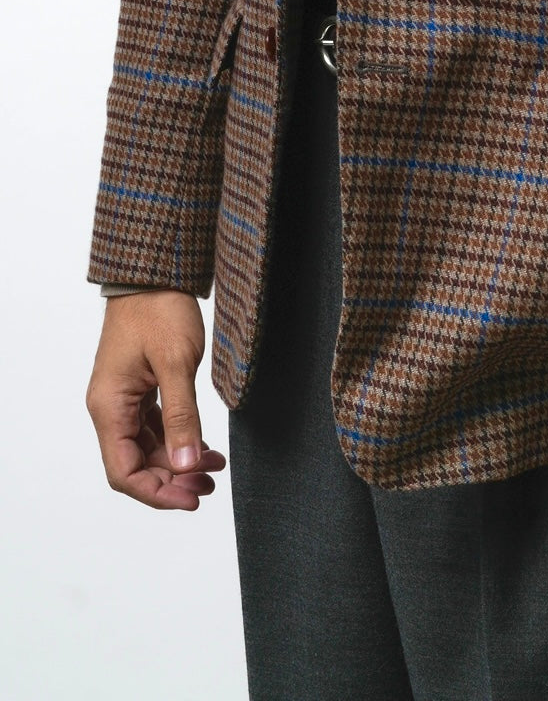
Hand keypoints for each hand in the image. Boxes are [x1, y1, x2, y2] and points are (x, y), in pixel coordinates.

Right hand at [86, 289, 225, 510]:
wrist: (156, 273)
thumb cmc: (160, 310)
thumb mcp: (176, 363)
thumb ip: (182, 416)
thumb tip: (187, 465)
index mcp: (110, 407)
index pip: (124, 471)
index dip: (157, 492)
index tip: (192, 499)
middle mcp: (111, 408)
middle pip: (135, 464)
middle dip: (171, 481)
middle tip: (209, 487)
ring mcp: (125, 399)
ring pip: (147, 448)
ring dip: (178, 463)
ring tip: (214, 472)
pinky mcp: (140, 388)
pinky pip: (155, 427)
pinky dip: (179, 440)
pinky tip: (205, 448)